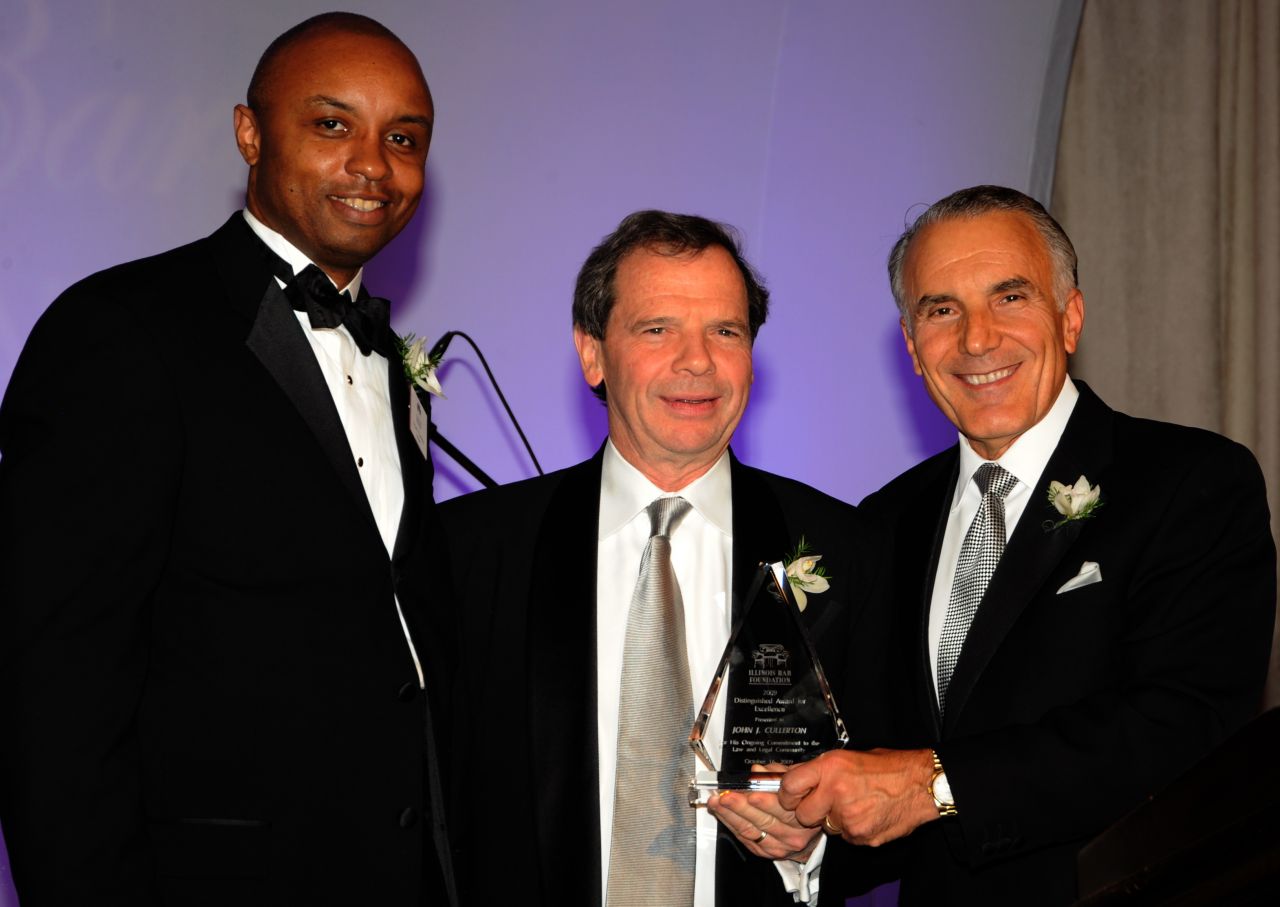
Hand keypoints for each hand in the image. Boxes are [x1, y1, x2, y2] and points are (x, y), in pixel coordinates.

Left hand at [706, 764, 823, 861]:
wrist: (810, 831)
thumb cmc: (802, 800)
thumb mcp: (798, 781)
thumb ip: (777, 774)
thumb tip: (757, 771)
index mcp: (804, 813)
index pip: (784, 807)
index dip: (765, 799)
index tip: (749, 789)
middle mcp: (794, 833)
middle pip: (764, 820)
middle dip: (741, 806)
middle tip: (726, 795)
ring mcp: (780, 845)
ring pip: (751, 830)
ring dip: (730, 815)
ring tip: (717, 802)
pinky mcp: (767, 852)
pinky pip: (745, 839)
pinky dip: (731, 825)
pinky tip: (722, 813)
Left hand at [778, 749, 937, 846]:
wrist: (920, 784)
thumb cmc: (888, 767)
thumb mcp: (848, 757)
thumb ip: (820, 770)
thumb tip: (795, 777)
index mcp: (830, 768)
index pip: (789, 786)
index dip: (786, 794)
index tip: (790, 796)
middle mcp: (835, 793)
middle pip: (803, 815)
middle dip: (810, 811)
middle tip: (825, 802)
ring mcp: (848, 818)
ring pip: (826, 827)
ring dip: (834, 820)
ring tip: (855, 804)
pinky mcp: (860, 836)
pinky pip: (846, 837)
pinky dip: (853, 829)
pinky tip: (868, 814)